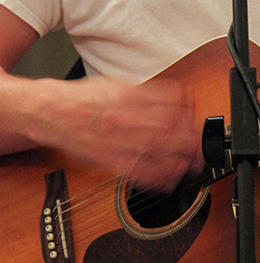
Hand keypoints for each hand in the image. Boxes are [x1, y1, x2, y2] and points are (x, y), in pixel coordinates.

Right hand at [33, 75, 204, 191]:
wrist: (55, 113)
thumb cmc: (87, 98)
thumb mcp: (120, 84)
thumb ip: (148, 92)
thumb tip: (178, 98)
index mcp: (130, 96)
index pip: (170, 102)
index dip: (189, 111)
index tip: (196, 116)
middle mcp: (126, 118)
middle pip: (170, 130)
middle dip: (191, 139)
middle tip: (202, 144)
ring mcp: (118, 141)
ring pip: (158, 153)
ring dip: (182, 160)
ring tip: (193, 163)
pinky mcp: (110, 162)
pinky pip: (140, 174)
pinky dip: (159, 179)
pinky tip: (171, 179)